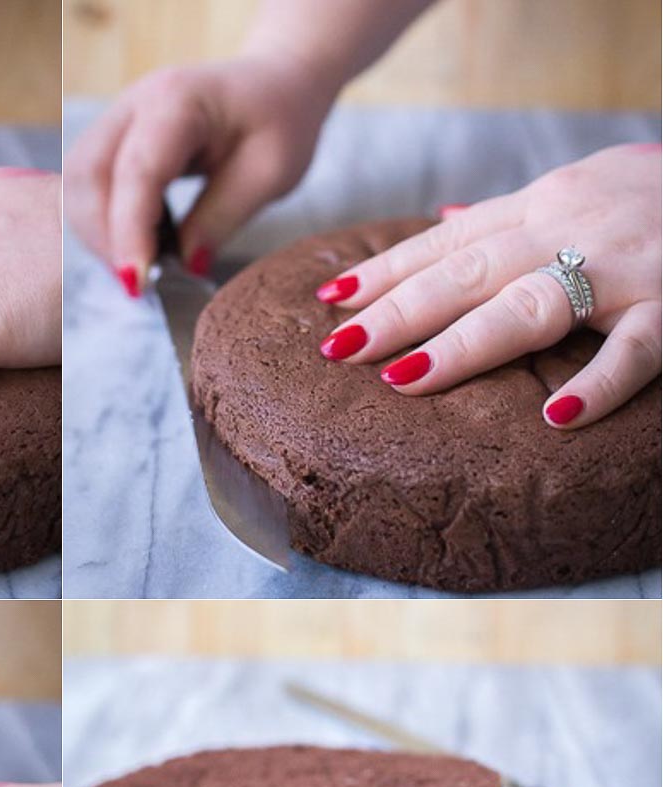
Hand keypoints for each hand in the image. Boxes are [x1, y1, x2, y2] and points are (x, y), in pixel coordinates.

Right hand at [64, 56, 333, 294]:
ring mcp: (118, 120)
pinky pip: (86, 187)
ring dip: (98, 235)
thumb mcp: (271, 173)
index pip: (136, 171)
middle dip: (105, 238)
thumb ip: (223, 217)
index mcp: (178, 101)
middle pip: (87, 175)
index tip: (137, 283)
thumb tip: (184, 265)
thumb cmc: (280, 122)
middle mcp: (134, 104)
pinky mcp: (113, 142)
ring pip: (77, 184)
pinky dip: (102, 225)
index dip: (130, 231)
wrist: (275, 84)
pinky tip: (136, 245)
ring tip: (140, 265)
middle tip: (141, 282)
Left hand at [315, 143, 662, 429]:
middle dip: (400, 311)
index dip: (386, 271)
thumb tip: (438, 223)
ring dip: (466, 344)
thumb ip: (507, 216)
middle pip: (469, 273)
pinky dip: (600, 383)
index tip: (331, 301)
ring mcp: (624, 267)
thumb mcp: (576, 190)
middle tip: (340, 348)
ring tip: (406, 379)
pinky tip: (557, 419)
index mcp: (542, 206)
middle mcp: (571, 229)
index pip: (446, 242)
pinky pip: (637, 349)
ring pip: (533, 305)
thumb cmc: (653, 195)